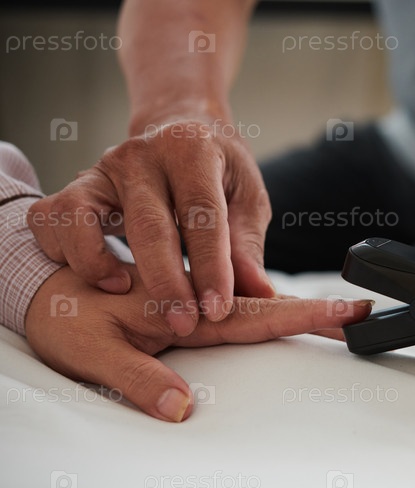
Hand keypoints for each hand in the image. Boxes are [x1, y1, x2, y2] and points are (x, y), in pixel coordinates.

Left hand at [25, 264, 371, 421]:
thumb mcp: (91, 352)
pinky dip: (266, 306)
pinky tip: (280, 312)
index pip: (254, 313)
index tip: (346, 313)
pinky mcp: (185, 297)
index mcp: (182, 301)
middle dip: (312, 309)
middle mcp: (195, 294)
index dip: (303, 314)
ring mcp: (192, 293)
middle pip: (266, 303)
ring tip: (332, 314)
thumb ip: (137, 378)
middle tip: (355, 312)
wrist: (44, 285)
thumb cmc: (63, 317)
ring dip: (294, 307)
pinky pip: (235, 302)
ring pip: (253, 299)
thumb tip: (182, 407)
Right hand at [27, 119, 272, 336]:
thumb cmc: (220, 174)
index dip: (210, 266)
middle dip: (165, 281)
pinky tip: (95, 276)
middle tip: (182, 324)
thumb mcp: (246, 200)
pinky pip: (51, 217)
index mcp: (192, 150)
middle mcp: (142, 155)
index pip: (202, 214)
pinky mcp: (76, 185)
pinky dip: (64, 250)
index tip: (218, 310)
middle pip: (148, 224)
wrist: (182, 132)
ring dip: (99, 262)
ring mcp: (102, 168)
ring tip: (123, 293)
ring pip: (84, 217)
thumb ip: (246, 247)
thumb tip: (259, 294)